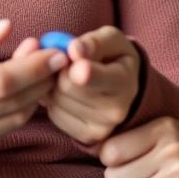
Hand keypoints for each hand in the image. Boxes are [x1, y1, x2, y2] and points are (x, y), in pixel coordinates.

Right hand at [0, 17, 66, 177]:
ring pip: (13, 121)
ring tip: (33, 72)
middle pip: (16, 102)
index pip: (5, 80)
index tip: (54, 50)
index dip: (36, 65)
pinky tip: (9, 94)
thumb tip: (7, 27)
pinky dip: (10, 113)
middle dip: (41, 78)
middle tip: (51, 56)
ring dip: (32, 96)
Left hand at [41, 26, 139, 144]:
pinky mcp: (87, 137)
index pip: (99, 79)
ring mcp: (102, 128)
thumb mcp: (110, 40)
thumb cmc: (113, 56)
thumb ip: (94, 42)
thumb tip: (74, 50)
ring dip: (54, 83)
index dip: (84, 72)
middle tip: (67, 62)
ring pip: (57, 99)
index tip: (77, 66)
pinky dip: (53, 100)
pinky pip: (54, 114)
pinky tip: (66, 93)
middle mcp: (117, 110)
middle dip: (60, 68)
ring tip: (68, 76)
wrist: (123, 86)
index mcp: (125, 81)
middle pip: (67, 85)